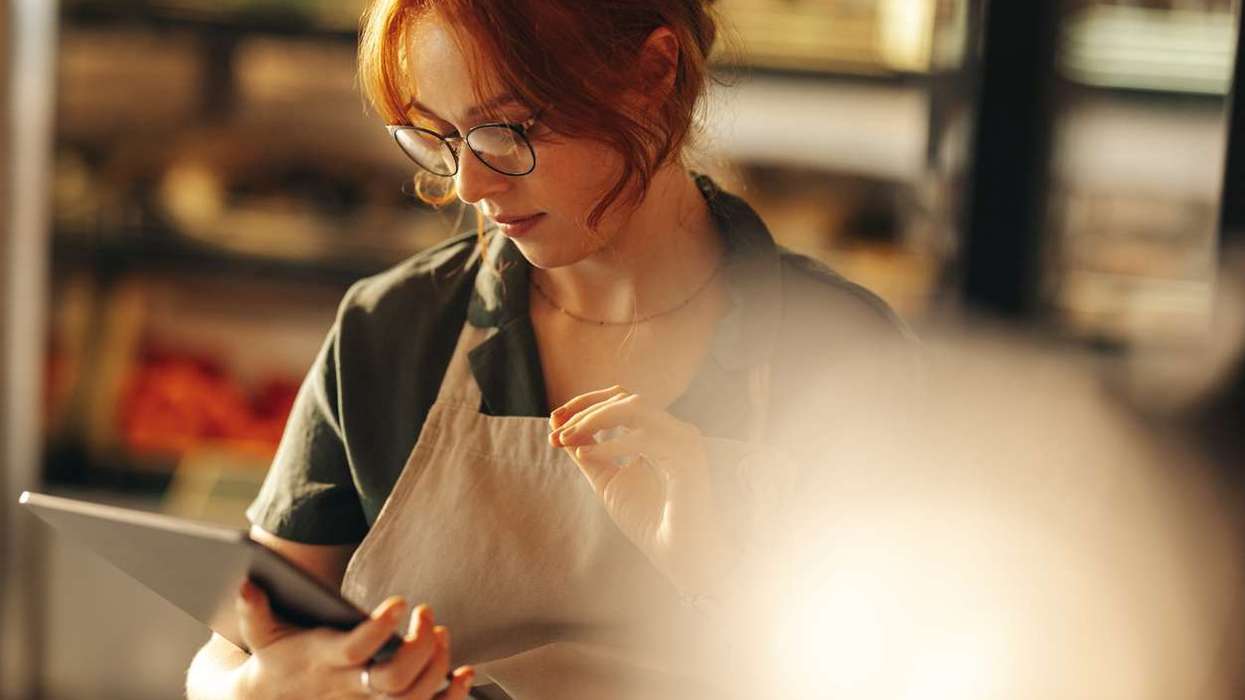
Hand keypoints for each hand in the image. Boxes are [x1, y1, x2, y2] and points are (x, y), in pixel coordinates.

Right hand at [233, 580, 473, 698]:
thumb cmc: (274, 659)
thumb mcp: (260, 635)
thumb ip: (253, 611)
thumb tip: (247, 584)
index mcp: (323, 660)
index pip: (355, 648)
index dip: (379, 628)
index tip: (400, 602)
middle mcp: (349, 685)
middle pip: (393, 679)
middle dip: (420, 647)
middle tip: (427, 615)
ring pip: (413, 696)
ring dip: (438, 665)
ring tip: (441, 631)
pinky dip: (452, 696)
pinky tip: (465, 674)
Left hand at [549, 385, 734, 594]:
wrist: (677, 552)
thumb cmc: (646, 518)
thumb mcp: (605, 479)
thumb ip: (585, 451)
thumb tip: (555, 424)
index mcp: (657, 432)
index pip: (620, 399)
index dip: (585, 404)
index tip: (554, 419)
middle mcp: (672, 429)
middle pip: (624, 397)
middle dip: (584, 410)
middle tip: (557, 431)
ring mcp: (682, 439)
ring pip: (634, 406)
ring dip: (594, 419)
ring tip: (568, 438)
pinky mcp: (686, 455)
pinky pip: (643, 438)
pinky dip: (609, 445)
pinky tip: (587, 455)